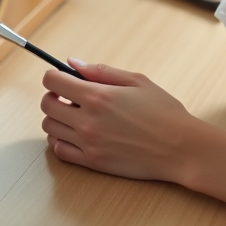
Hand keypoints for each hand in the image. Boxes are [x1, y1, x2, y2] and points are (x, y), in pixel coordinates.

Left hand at [40, 59, 198, 183]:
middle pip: (47, 106)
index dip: (54, 77)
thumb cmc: (163, 112)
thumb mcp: (137, 81)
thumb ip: (101, 71)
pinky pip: (59, 151)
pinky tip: (77, 134)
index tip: (61, 78)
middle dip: (54, 96)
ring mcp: (88, 143)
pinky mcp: (92, 162)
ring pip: (50, 129)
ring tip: (76, 115)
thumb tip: (73, 63)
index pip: (53, 82)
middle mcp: (87, 120)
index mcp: (98, 96)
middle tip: (69, 97)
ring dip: (57, 119)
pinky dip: (61, 140)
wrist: (179, 147)